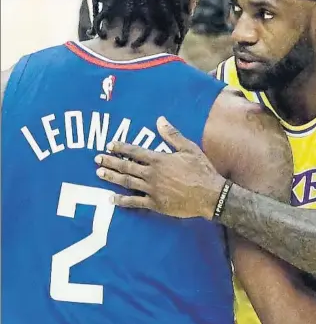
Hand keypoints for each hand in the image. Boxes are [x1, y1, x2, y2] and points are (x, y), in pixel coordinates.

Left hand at [94, 117, 225, 218]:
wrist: (210, 195)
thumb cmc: (201, 170)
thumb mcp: (189, 148)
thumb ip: (172, 135)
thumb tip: (160, 120)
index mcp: (159, 159)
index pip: (134, 151)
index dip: (120, 147)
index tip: (109, 145)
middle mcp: (152, 174)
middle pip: (126, 166)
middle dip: (110, 162)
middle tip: (97, 159)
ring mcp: (152, 190)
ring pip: (127, 182)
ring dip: (111, 177)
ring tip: (99, 173)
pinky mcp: (155, 204)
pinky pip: (134, 202)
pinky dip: (121, 201)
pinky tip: (111, 199)